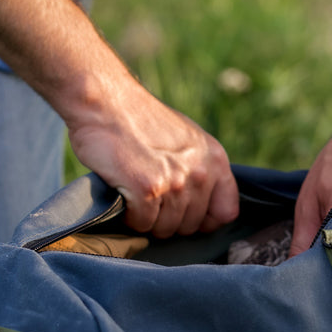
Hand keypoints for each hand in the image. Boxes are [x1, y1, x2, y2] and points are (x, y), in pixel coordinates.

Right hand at [67, 80, 238, 237]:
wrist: (105, 102)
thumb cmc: (140, 120)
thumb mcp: (187, 139)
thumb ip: (200, 168)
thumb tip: (202, 201)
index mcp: (216, 160)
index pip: (225, 213)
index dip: (204, 221)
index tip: (185, 215)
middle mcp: (201, 173)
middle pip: (190, 226)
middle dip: (168, 219)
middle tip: (150, 198)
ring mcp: (175, 182)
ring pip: (164, 229)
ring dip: (147, 218)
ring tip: (134, 191)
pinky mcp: (147, 189)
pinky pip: (141, 224)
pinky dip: (128, 215)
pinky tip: (123, 192)